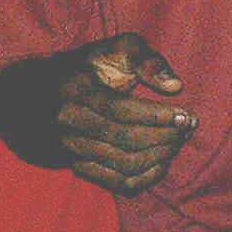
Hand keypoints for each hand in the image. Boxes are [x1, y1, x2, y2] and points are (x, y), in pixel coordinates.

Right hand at [56, 32, 196, 193]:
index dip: (157, 116)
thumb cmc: (89, 67)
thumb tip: (175, 86)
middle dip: (164, 136)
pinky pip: (116, 183)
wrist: (42, 94)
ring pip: (123, 164)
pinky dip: (146, 177)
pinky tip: (162, 162)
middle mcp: (70, 122)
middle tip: (188, 127)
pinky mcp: (78, 166)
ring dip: (159, 156)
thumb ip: (146, 59)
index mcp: (76, 89)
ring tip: (178, 141)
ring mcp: (71, 148)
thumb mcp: (113, 49)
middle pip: (125, 139)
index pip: (121, 110)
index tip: (186, 115)